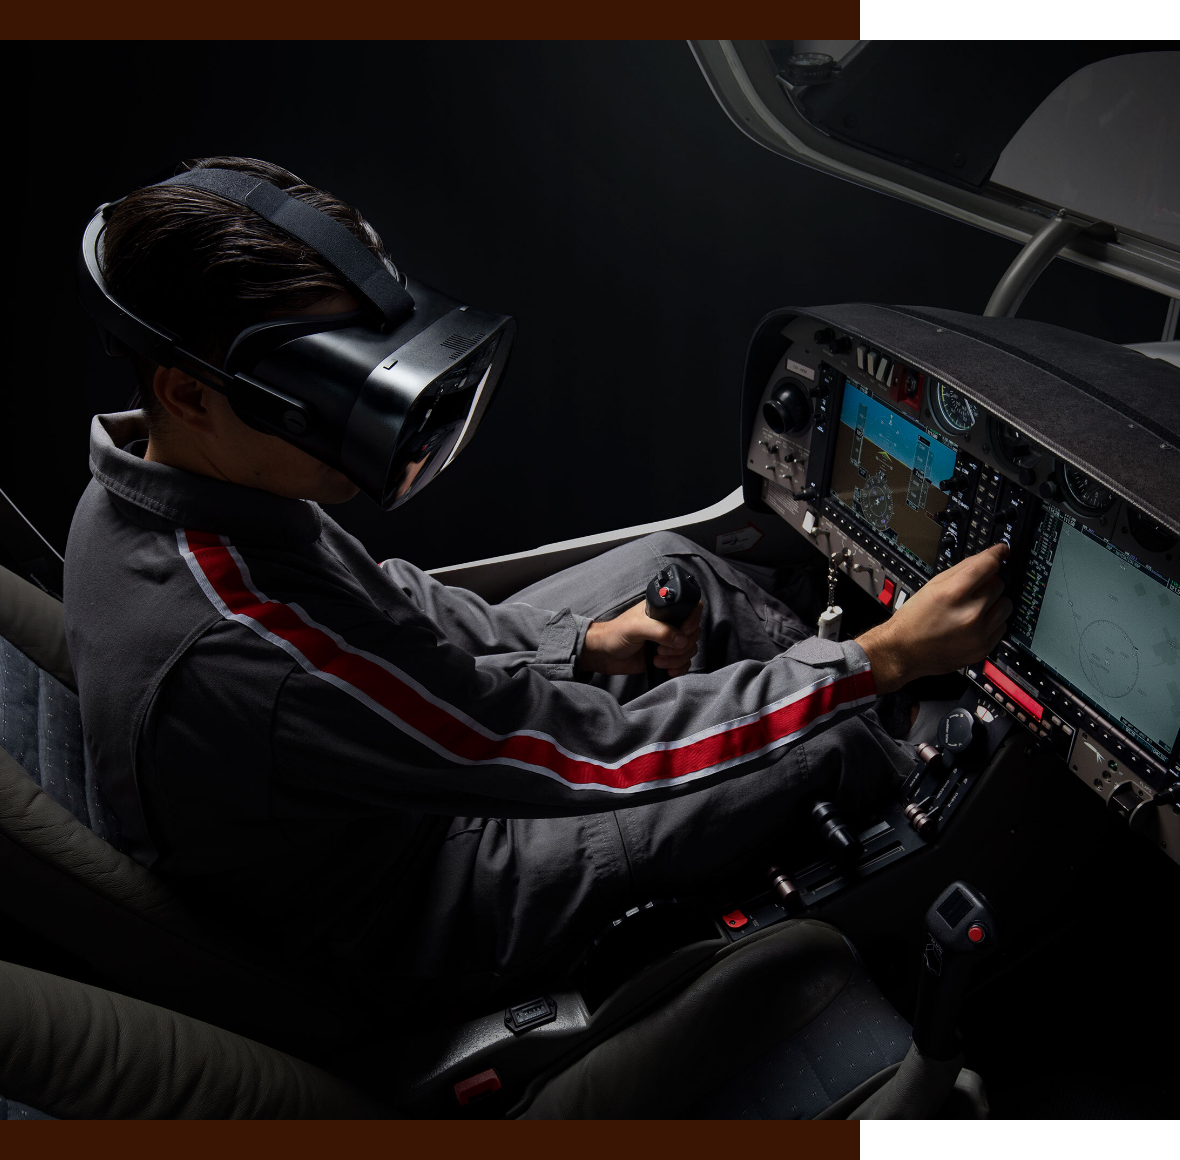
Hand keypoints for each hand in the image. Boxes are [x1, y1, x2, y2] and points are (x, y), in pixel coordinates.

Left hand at [580, 598, 702, 677]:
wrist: (604, 655)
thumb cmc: (615, 634)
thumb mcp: (636, 628)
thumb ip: (660, 631)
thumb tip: (682, 640)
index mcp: (663, 610)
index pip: (691, 609)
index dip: (692, 621)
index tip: (683, 632)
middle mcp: (669, 624)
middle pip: (694, 633)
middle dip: (681, 645)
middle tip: (660, 649)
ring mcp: (669, 641)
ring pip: (690, 650)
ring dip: (677, 658)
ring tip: (657, 659)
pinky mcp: (667, 657)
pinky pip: (684, 663)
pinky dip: (679, 668)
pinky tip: (666, 669)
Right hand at [856, 543, 1012, 693]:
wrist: (904, 652)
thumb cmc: (914, 619)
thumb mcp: (932, 586)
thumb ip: (962, 570)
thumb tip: (986, 558)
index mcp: (952, 594)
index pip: (987, 565)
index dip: (997, 554)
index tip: (1002, 551)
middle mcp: (968, 614)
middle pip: (999, 584)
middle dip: (989, 583)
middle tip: (974, 590)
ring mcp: (978, 634)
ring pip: (1005, 605)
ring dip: (994, 602)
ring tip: (974, 608)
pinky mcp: (983, 648)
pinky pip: (1002, 626)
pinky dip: (992, 622)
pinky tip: (974, 624)